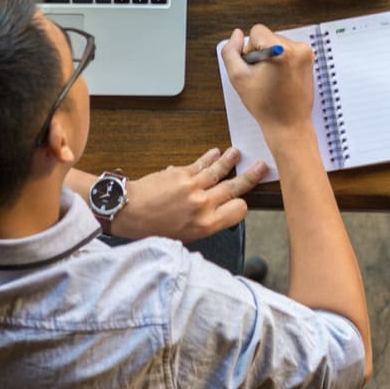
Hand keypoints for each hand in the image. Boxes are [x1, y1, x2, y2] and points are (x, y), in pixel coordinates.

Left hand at [110, 147, 268, 242]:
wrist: (128, 211)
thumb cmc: (152, 228)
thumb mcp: (183, 236)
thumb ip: (202, 223)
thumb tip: (214, 211)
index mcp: (206, 224)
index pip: (238, 210)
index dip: (242, 205)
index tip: (242, 200)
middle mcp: (203, 204)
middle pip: (233, 188)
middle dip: (250, 177)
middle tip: (261, 166)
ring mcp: (193, 186)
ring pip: (219, 171)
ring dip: (230, 161)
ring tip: (238, 153)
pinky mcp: (181, 172)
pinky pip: (201, 163)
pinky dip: (210, 157)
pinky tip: (216, 152)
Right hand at [220, 26, 314, 134]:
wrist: (289, 124)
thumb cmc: (266, 105)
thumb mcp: (238, 77)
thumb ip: (231, 52)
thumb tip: (236, 34)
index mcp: (282, 51)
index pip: (256, 32)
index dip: (249, 50)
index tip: (255, 68)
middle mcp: (298, 49)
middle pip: (267, 36)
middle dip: (260, 54)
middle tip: (262, 76)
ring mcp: (306, 54)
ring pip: (276, 43)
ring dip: (270, 57)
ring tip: (272, 79)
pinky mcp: (309, 59)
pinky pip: (287, 50)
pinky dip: (281, 61)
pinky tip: (280, 78)